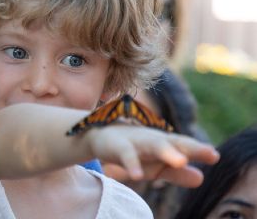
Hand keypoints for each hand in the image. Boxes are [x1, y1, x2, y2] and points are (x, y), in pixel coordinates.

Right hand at [85, 125, 218, 187]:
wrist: (99, 137)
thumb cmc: (134, 151)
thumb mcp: (155, 166)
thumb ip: (177, 173)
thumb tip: (201, 178)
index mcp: (165, 144)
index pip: (185, 146)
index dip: (199, 150)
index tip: (215, 156)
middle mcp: (153, 140)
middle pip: (174, 142)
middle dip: (191, 147)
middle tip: (211, 154)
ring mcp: (136, 141)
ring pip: (153, 144)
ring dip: (167, 152)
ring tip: (181, 161)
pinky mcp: (118, 146)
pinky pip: (126, 155)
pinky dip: (131, 164)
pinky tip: (136, 175)